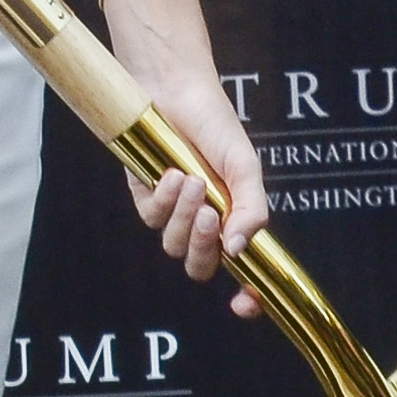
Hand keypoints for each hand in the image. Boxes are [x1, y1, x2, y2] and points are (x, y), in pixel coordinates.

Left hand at [103, 0, 268, 316]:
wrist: (176, 91)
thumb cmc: (215, 126)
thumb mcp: (244, 167)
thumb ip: (251, 208)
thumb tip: (239, 251)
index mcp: (234, 222)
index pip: (243, 275)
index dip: (248, 297)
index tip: (245, 305)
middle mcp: (204, 223)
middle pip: (200, 266)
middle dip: (203, 246)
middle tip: (211, 213)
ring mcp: (173, 212)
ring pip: (172, 246)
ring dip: (183, 217)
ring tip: (191, 179)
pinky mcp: (145, 196)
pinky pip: (151, 218)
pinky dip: (163, 199)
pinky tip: (172, 171)